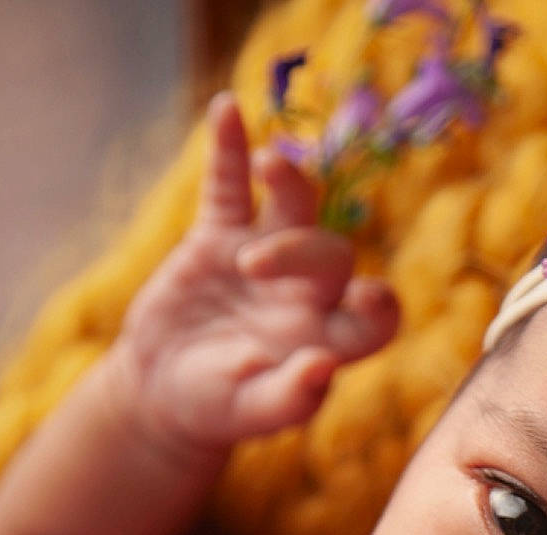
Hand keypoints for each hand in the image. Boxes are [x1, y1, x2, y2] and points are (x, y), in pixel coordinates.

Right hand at [115, 91, 399, 462]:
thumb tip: (324, 369)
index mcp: (328, 339)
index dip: (382, 305)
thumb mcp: (250, 412)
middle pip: (330, 253)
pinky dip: (229, 150)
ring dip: (289, 181)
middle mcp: (308, 292)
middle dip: (301, 249)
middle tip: (254, 267)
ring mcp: (265, 256)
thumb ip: (291, 397)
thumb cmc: (218, 410)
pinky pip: (230, 185)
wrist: (164, 390)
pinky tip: (227, 111)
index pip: (377, 317)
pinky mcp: (219, 236)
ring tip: (273, 162)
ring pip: (294, 207)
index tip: (371, 295)